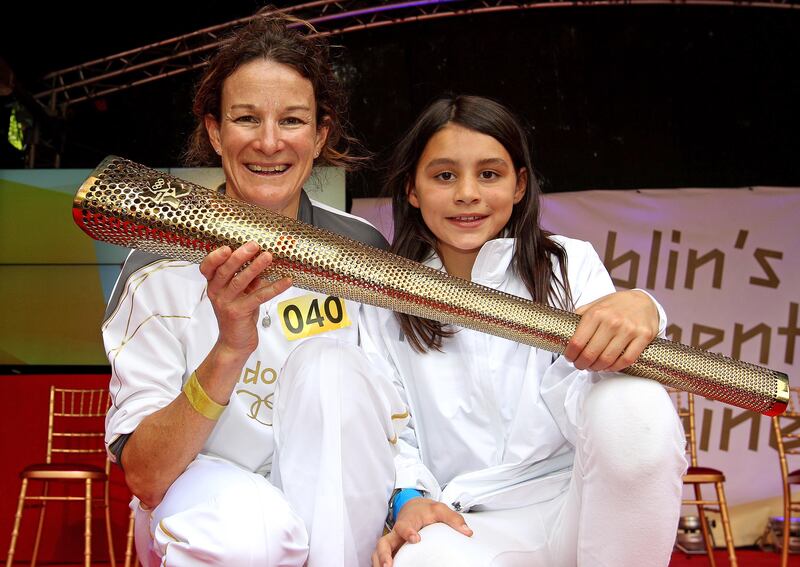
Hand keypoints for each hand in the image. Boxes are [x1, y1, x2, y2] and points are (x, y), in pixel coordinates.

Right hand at [200, 241, 291, 356]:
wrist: (234, 343)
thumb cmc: (238, 315)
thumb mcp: (240, 294)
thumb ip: (247, 279)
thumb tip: (264, 259)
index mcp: (214, 285)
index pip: (207, 268)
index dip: (215, 257)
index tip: (227, 247)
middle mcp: (217, 293)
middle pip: (225, 271)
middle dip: (240, 256)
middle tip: (254, 245)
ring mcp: (226, 303)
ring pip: (240, 281)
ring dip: (256, 267)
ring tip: (268, 257)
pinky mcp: (239, 313)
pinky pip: (258, 297)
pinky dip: (274, 288)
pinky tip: (286, 281)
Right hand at [371, 498, 471, 566]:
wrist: (414, 508)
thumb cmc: (426, 511)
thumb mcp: (440, 509)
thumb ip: (453, 519)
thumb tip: (467, 532)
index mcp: (407, 521)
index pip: (403, 526)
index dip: (408, 532)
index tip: (415, 539)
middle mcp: (396, 533)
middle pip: (383, 542)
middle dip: (383, 554)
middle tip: (388, 565)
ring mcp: (393, 542)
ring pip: (379, 552)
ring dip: (379, 562)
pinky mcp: (393, 549)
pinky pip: (383, 557)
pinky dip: (382, 564)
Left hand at [565, 290, 657, 371]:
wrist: (643, 300)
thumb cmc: (616, 305)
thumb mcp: (594, 305)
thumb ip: (580, 317)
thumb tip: (565, 332)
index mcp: (596, 313)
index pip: (577, 342)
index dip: (571, 355)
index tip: (570, 358)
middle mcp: (612, 321)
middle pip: (590, 354)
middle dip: (582, 364)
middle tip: (580, 365)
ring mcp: (629, 329)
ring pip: (607, 359)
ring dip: (597, 368)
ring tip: (593, 367)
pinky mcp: (643, 336)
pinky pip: (627, 360)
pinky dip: (615, 367)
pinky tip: (609, 366)